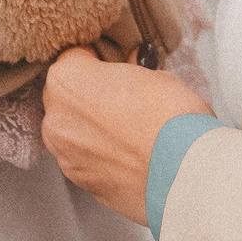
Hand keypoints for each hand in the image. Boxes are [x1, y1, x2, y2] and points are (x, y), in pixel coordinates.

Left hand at [41, 46, 213, 225]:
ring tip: (131, 131)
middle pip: (67, 96)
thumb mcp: (155, 76)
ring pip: (74, 130)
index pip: (74, 57)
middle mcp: (56, 117)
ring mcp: (65, 155)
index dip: (99, 59)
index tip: (117, 65)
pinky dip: (102, 156)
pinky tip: (131, 155)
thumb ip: (129, 72)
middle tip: (126, 98)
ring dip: (93, 128)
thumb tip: (130, 72)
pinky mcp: (81, 183)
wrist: (184, 176)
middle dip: (90, 95)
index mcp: (67, 79)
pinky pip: (86, 159)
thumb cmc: (171, 118)